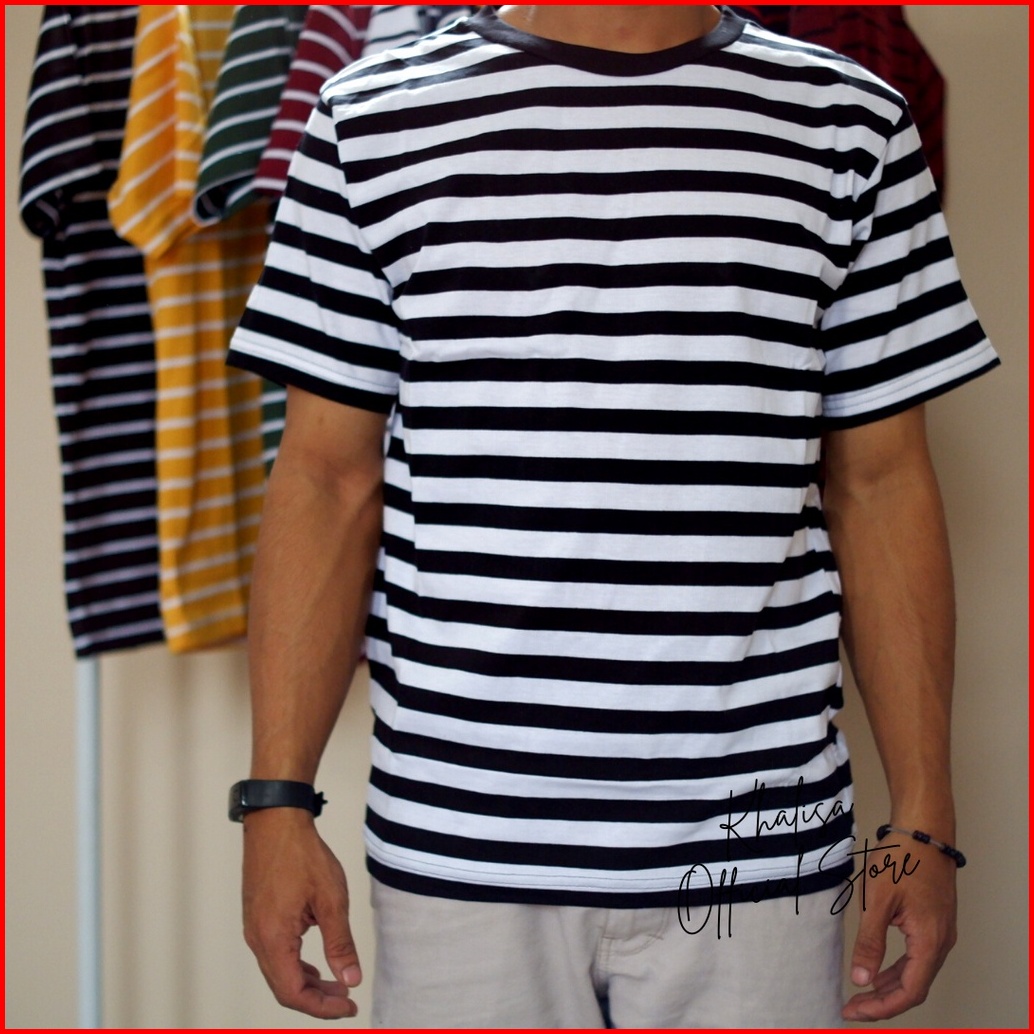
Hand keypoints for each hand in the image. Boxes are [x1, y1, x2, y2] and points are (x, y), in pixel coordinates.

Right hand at [242, 808, 361, 1017]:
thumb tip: (351, 980)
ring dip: (308, 982)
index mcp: (273, 939)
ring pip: (279, 972)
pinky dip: (297, 965)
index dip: (322, 1007)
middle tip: (347, 1000)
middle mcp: (258, 939)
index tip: (349, 1008)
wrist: (276, 821)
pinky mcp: (258, 918)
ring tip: (338, 984)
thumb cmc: (303, 855)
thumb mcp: (331, 898)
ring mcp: (254, 928)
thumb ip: (340, 943)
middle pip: (284, 987)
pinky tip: (317, 962)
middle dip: (317, 999)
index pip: (293, 992)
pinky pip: (276, 954)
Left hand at [842, 838, 957, 1020]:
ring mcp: (940, 933)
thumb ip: (870, 942)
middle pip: (914, 988)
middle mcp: (941, 943)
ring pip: (916, 973)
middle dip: (882, 1002)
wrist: (924, 830)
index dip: (881, 1007)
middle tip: (852, 1008)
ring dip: (889, 988)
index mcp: (930, 941)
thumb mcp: (878, 900)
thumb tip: (861, 980)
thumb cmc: (902, 858)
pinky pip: (917, 958)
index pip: (910, 992)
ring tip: (860, 995)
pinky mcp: (934, 924)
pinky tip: (877, 971)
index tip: (853, 1011)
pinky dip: (897, 970)